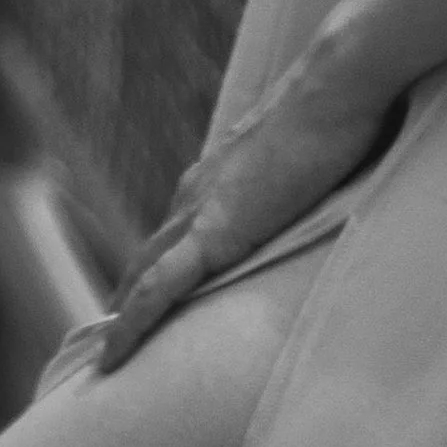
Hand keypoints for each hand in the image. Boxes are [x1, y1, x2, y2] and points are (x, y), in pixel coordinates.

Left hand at [97, 31, 395, 371]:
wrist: (336, 89)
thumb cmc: (340, 113)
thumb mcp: (313, 156)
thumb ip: (303, 179)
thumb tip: (325, 191)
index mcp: (220, 174)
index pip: (177, 230)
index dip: (159, 264)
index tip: (146, 295)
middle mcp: (198, 191)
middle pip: (150, 256)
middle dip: (128, 296)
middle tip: (110, 339)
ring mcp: (200, 210)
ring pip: (143, 275)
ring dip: (123, 314)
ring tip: (107, 357)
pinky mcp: (212, 233)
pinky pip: (157, 290)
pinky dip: (131, 324)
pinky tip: (114, 358)